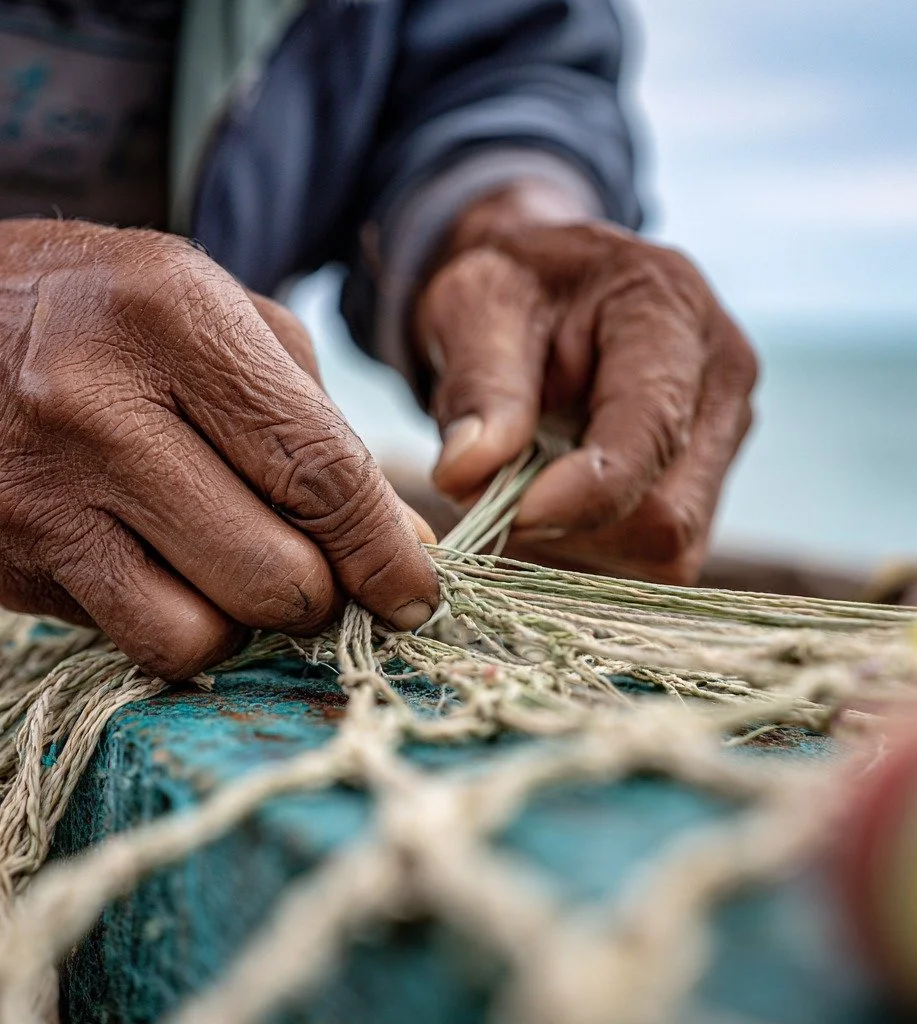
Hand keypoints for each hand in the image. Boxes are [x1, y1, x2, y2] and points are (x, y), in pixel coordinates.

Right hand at [0, 220, 437, 678]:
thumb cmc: (116, 314)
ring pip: (206, 633)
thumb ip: (321, 428)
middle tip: (329, 573)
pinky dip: (188, 631)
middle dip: (326, 594)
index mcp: (177, 323)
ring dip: (255, 622)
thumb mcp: (225, 321)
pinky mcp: (13, 559)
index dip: (386, 553)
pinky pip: (140, 642)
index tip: (419, 595)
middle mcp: (100, 408)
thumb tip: (405, 547)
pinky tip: (184, 578)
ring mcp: (44, 493)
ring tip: (249, 571)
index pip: (319, 473)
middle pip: (274, 572)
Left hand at [414, 182, 756, 583]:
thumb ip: (479, 388)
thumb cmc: (510, 291)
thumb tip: (465, 477)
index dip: (584, 492)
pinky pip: (654, 555)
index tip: (510, 514)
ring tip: (527, 481)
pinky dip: (592, 546)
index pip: (653, 431)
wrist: (541, 292)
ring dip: (577, 540)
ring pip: (664, 548)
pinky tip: (556, 497)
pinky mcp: (709, 483)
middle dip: (572, 524)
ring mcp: (725, 435)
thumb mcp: (476, 309)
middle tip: (497, 492)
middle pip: (667, 512)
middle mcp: (722, 377)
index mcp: (671, 309)